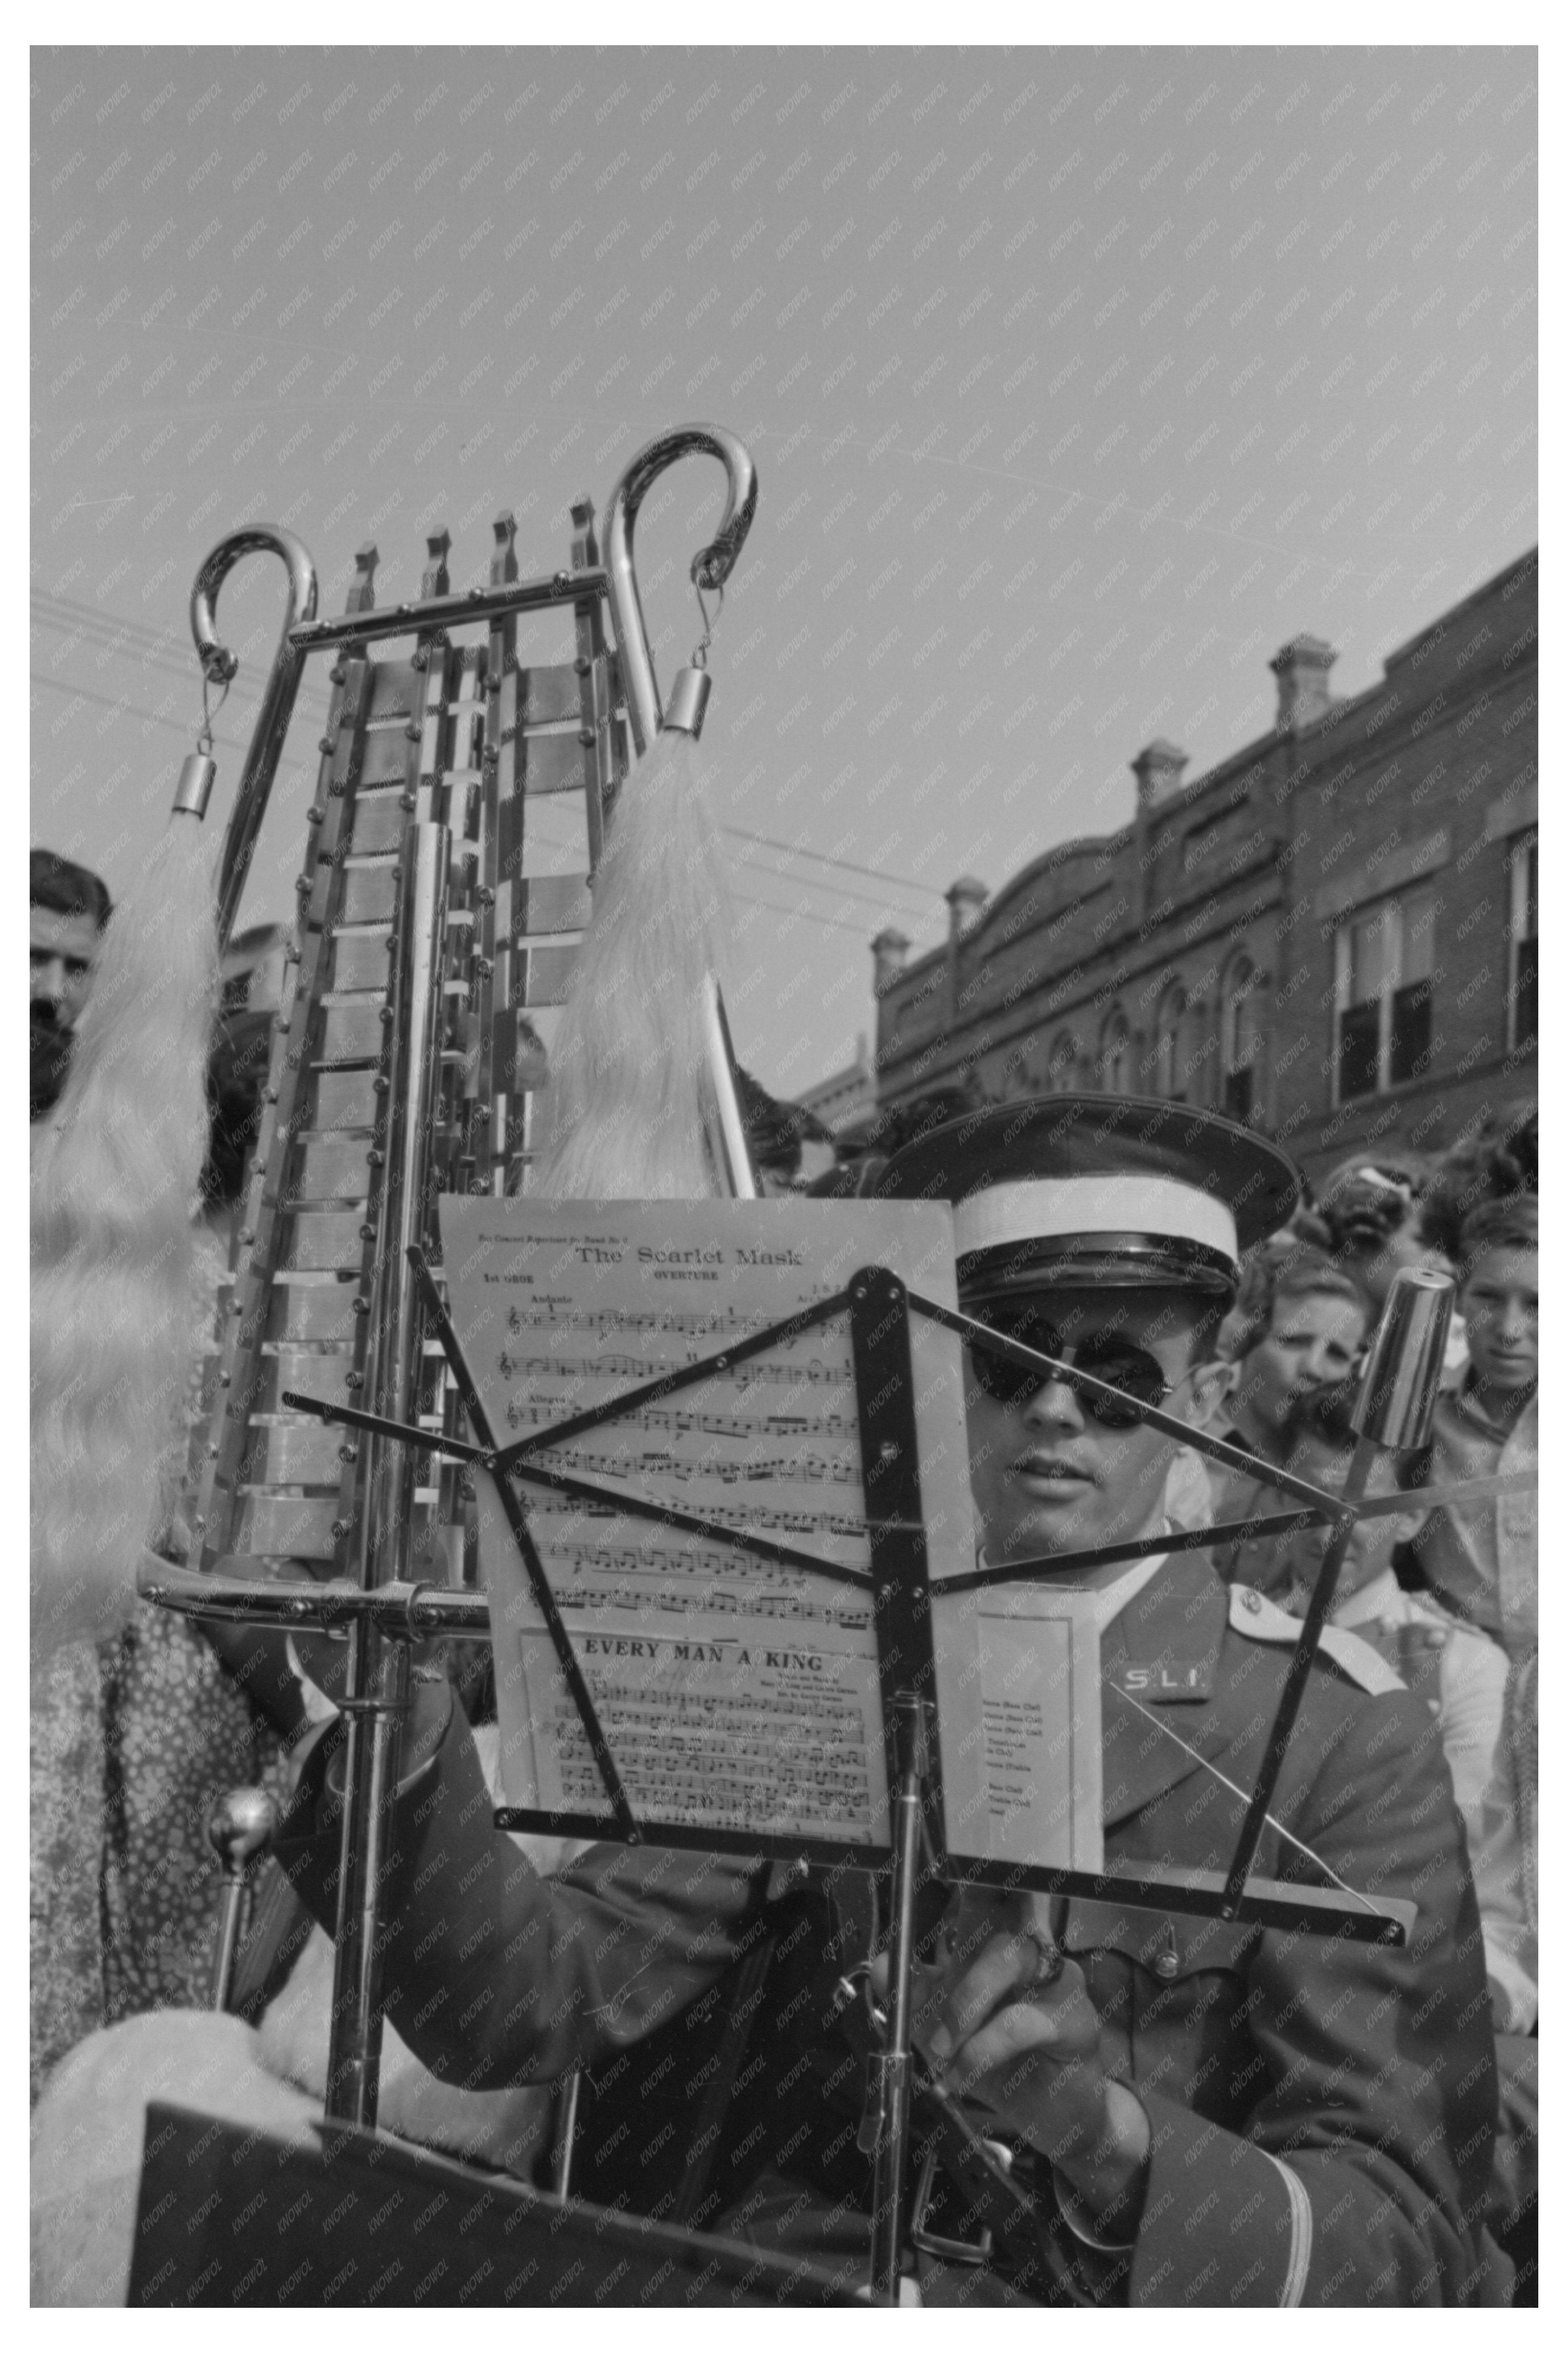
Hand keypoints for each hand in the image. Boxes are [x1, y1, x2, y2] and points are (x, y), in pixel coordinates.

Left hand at [920, 1889, 1149, 2230]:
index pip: (983, 1900)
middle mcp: (1028, 1955)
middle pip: (995, 1916)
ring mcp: (1056, 1982)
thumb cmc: (1005, 2068)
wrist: (1053, 2121)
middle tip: (932, 1992)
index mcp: (995, 1952)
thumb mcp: (946, 2037)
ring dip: (963, 2003)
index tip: (940, 1867)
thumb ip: (917, 2002)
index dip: (967, 1879)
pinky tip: (963, 2072)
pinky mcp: (1074, 2021)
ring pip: (1006, 1958)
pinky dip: (982, 2048)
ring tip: (942, 2047)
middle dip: (961, 1938)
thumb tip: (881, 1964)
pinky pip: (1020, 2021)